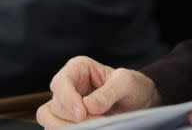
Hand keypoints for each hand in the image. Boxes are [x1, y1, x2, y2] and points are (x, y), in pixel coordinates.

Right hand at [36, 56, 161, 126]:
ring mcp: (66, 104)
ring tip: (94, 128)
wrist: (140, 103)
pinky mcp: (68, 120)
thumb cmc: (132, 87)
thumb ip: (109, 92)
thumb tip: (87, 105)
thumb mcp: (126, 83)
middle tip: (99, 122)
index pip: (61, 82)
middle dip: (75, 118)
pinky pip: (58, 128)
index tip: (83, 113)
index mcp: (78, 68)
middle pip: (56, 104)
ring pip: (51, 119)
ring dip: (69, 127)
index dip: (68, 98)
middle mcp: (68, 85)